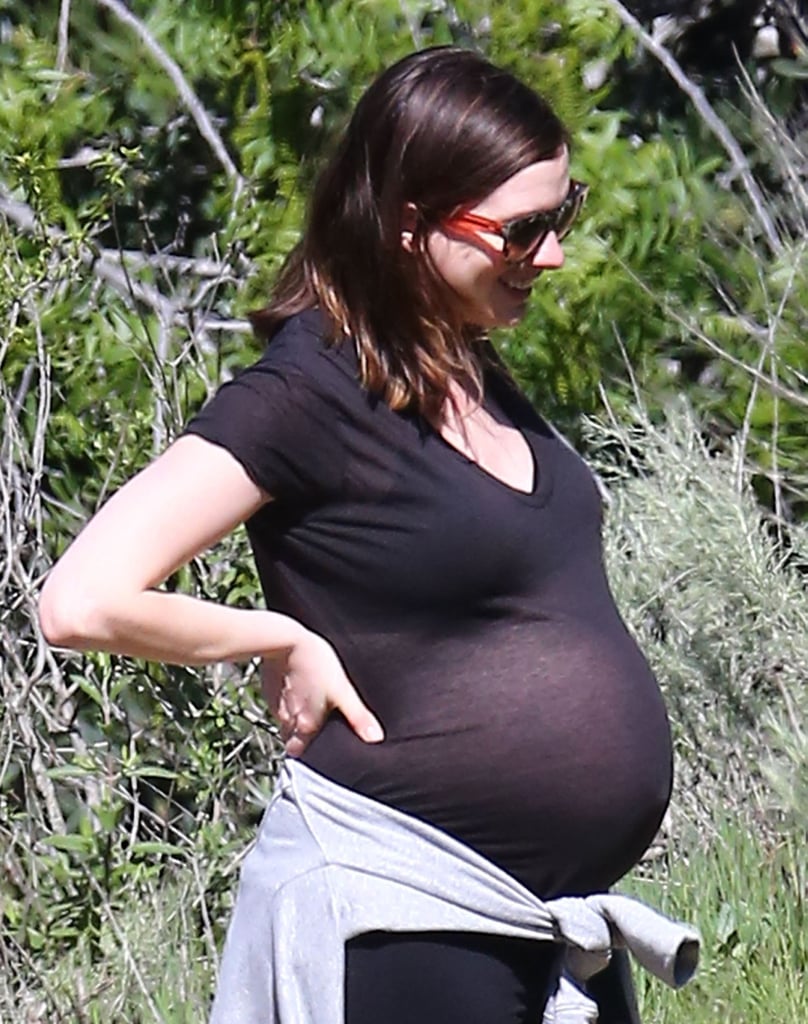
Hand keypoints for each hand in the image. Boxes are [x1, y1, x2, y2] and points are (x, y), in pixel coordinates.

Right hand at [261, 631, 383, 756]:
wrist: (284, 638)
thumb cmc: (316, 663)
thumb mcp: (343, 690)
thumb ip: (357, 717)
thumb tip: (376, 739)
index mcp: (305, 726)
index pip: (299, 753)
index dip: (308, 754)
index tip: (318, 751)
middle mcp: (287, 720)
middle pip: (291, 739)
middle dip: (300, 738)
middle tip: (316, 729)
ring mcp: (275, 704)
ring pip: (285, 720)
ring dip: (295, 718)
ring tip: (310, 706)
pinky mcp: (269, 688)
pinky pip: (279, 702)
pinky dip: (287, 700)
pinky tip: (299, 689)